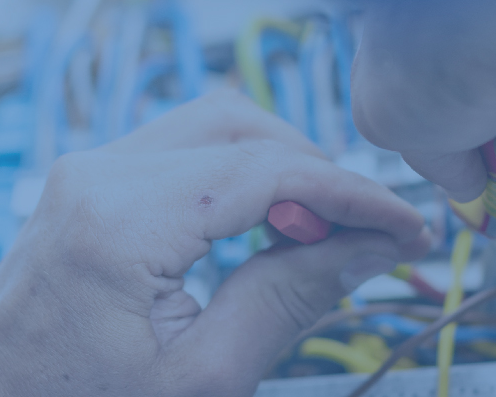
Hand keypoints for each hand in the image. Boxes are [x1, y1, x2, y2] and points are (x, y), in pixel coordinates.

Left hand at [0, 89, 432, 396]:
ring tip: (324, 233)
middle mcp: (98, 175)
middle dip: (320, 170)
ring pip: (214, 125)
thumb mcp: (204, 377)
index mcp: (122, 221)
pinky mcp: (86, 183)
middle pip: (244, 125)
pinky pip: (180, 149)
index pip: (271, 171)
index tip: (409, 228)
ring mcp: (86, 171)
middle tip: (372, 232)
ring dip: (280, 164)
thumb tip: (372, 246)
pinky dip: (238, 173)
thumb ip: (292, 298)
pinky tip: (270, 227)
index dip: (354, 195)